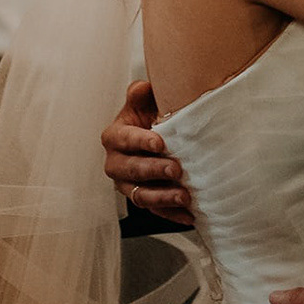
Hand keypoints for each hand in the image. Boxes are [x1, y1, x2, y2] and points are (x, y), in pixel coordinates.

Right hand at [101, 80, 192, 223]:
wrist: (156, 138)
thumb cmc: (148, 117)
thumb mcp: (144, 102)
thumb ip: (141, 94)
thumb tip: (142, 87)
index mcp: (115, 137)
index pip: (125, 140)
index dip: (141, 141)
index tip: (160, 143)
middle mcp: (116, 163)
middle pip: (132, 170)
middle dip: (154, 170)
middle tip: (177, 169)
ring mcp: (128, 185)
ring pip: (141, 196)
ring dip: (163, 197)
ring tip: (184, 196)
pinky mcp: (142, 200)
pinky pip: (155, 211)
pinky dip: (172, 215)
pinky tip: (189, 216)